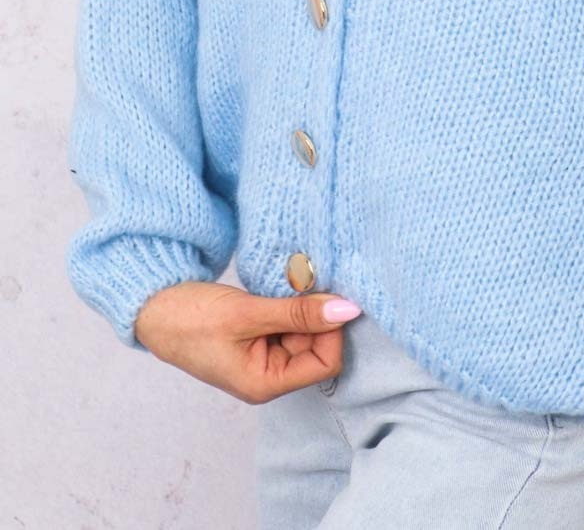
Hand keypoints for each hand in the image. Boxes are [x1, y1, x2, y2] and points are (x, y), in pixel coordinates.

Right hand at [133, 280, 363, 403]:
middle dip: (317, 314)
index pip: (325, 363)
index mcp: (265, 384)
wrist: (154, 308)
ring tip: (288, 282)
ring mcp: (264, 356)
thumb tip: (347, 310)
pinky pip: (289, 321)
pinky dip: (291, 302)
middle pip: (318, 346)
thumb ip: (298, 313)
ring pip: (305, 330)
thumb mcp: (247, 314)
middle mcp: (269, 375)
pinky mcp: (258, 337)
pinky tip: (281, 285)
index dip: (332, 331)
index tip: (328, 296)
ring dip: (303, 305)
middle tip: (306, 280)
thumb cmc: (192, 319)